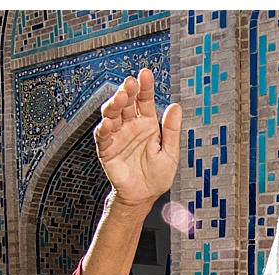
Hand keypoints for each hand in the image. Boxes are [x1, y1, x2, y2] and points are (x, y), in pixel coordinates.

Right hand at [93, 69, 181, 207]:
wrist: (143, 196)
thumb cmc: (156, 176)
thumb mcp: (170, 153)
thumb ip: (171, 131)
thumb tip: (175, 107)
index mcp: (147, 124)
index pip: (144, 101)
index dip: (145, 87)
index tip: (146, 74)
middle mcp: (131, 126)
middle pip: (126, 103)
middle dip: (128, 91)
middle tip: (131, 83)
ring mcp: (118, 136)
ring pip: (112, 115)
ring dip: (115, 104)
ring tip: (121, 97)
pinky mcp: (107, 149)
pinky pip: (103, 136)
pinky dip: (104, 129)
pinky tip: (108, 123)